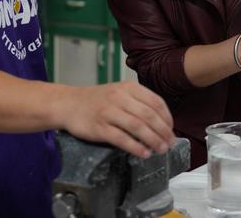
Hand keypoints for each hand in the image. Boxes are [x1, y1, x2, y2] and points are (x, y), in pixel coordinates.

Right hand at [57, 81, 174, 158]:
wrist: (69, 103)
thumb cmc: (97, 100)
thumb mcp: (119, 92)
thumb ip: (138, 102)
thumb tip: (161, 122)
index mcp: (128, 87)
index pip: (155, 102)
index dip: (167, 118)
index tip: (171, 129)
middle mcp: (119, 98)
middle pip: (149, 116)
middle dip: (163, 132)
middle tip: (169, 143)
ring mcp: (108, 112)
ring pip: (138, 127)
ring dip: (153, 140)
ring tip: (160, 150)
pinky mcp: (99, 127)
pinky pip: (122, 139)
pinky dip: (136, 147)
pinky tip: (143, 153)